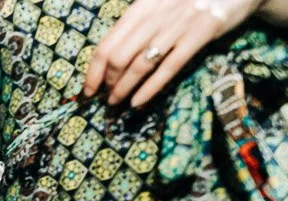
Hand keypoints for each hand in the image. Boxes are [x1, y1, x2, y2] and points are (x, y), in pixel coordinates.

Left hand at [83, 0, 261, 106]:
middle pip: (118, 57)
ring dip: (123, 89)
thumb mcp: (160, 3)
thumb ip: (138, 23)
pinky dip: (149, 89)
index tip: (87, 89)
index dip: (93, 71)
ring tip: (116, 102)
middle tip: (104, 97)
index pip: (107, 44)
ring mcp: (177, 26)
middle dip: (107, 82)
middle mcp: (156, 15)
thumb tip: (111, 56)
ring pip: (140, 65)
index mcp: (142, 6)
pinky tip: (138, 102)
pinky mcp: (200, 35)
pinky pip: (168, 68)